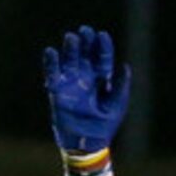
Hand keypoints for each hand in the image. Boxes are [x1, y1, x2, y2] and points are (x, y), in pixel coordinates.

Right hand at [42, 25, 131, 153]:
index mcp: (101, 78)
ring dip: (70, 49)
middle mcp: (85, 76)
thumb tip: (125, 67)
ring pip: (69, 60)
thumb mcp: (116, 106)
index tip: (102, 35)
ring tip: (71, 37)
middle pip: (84, 53)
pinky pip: (52, 74)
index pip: (102, 57)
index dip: (102, 46)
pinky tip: (50, 51)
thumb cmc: (104, 126)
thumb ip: (121, 87)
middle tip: (85, 31)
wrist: (87, 145)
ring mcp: (70, 83)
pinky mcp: (57, 91)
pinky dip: (50, 63)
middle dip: (85, 41)